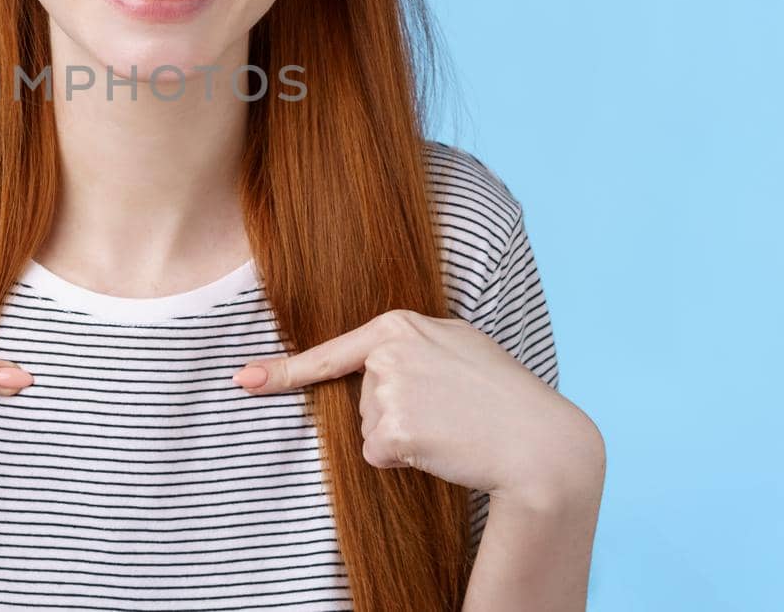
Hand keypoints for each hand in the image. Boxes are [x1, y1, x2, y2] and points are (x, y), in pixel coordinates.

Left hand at [230, 309, 598, 505]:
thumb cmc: (503, 394)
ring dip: (402, 437)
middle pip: (361, 399)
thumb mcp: (458, 345)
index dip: (282, 370)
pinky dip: (405, 461)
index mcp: (400, 323)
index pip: (331, 351)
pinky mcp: (393, 429)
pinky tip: (441, 447)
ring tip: (451, 425)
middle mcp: (387, 351)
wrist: (540, 442)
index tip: (243, 380)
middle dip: (396, 413)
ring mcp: (388, 389)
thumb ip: (411, 344)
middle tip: (448, 411)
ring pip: (368, 429)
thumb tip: (374, 362)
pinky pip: (378, 455)